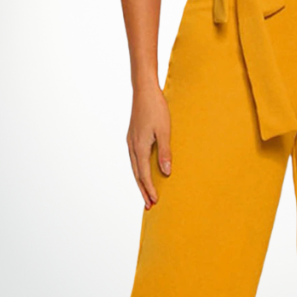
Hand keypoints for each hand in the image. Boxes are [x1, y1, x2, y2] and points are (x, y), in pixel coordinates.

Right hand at [126, 81, 171, 208]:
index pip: (144, 175)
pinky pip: (134, 159)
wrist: (144, 91)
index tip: (155, 201)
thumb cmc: (156, 108)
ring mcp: (131, 142)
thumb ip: (164, 152)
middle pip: (137, 175)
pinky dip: (139, 170)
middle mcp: (132, 147)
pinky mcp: (133, 136)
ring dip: (140, 181)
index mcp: (139, 147)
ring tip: (146, 193)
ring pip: (134, 167)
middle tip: (149, 206)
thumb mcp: (165, 131)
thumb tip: (166, 172)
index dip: (150, 189)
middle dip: (143, 190)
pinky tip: (143, 172)